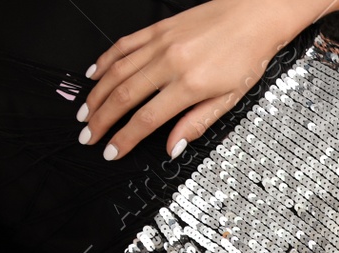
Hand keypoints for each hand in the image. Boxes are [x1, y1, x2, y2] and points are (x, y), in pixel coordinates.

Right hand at [78, 0, 333, 159]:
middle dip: (101, 121)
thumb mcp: (230, 99)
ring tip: (84, 114)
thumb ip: (197, 123)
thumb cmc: (248, 56)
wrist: (254, 14)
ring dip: (96, 95)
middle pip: (124, 96)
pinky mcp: (157, 28)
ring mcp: (160, 43)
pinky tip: (93, 74)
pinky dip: (104, 61)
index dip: (124, 138)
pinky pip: (123, 45)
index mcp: (190, 84)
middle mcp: (170, 62)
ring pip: (117, 71)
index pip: (147, 119)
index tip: (111, 152)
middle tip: (87, 137)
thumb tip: (172, 147)